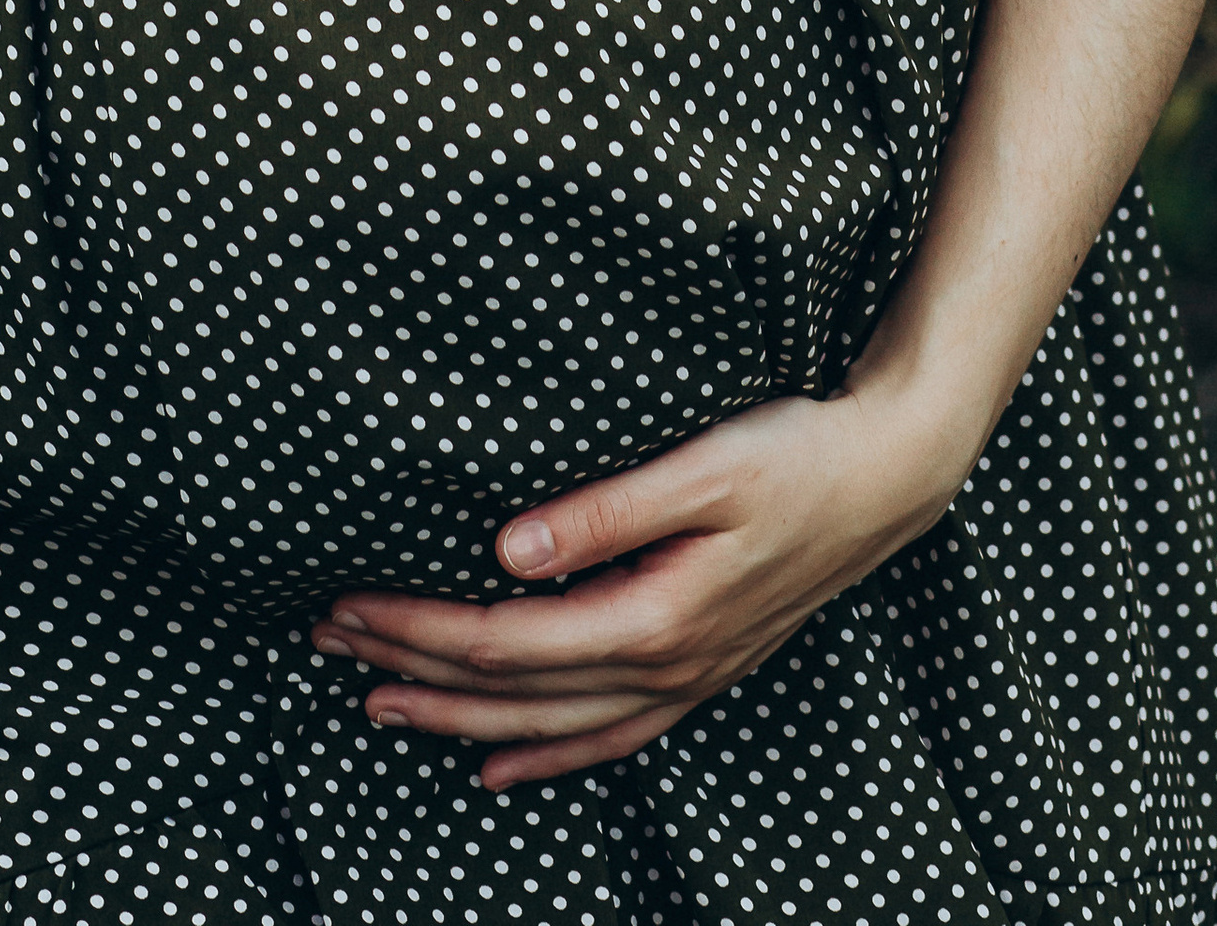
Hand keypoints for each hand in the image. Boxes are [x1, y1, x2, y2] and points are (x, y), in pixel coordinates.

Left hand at [310, 384, 973, 788]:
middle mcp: (662, 666)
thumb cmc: (797, 453)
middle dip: (412, 666)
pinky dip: (543, 755)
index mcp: (653, 617)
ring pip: (548, 724)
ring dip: (457, 715)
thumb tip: (506, 547)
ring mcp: (684, 680)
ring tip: (378, 702)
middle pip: (509, 687)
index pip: (503, 638)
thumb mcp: (704, 466)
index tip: (348, 601)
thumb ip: (604, 510)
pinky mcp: (700, 671)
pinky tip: (496, 763)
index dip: (418, 626)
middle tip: (328, 640)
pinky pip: (607, 738)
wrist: (888, 480)